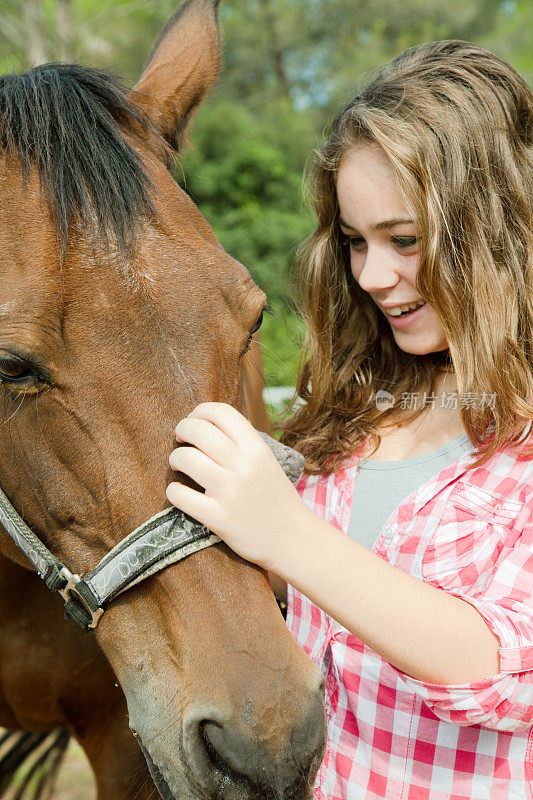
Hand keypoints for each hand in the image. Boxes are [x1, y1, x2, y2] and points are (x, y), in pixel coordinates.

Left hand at [166, 402, 312, 571]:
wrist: (294, 540)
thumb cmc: (277, 500)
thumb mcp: (268, 462)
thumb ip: (244, 444)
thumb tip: (211, 424)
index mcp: (257, 448)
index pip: (221, 412)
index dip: (200, 411)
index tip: (194, 419)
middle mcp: (243, 465)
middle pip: (199, 430)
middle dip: (182, 429)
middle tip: (180, 438)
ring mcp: (230, 492)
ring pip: (185, 458)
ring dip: (176, 458)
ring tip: (179, 464)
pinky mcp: (218, 518)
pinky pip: (180, 495)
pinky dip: (173, 491)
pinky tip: (179, 492)